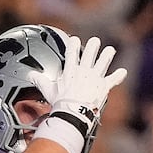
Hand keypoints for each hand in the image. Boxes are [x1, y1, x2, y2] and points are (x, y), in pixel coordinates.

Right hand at [46, 35, 127, 152]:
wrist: (73, 113)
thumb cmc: (60, 103)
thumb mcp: (48, 91)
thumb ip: (40, 81)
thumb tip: (30, 75)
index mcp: (71, 70)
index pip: (72, 52)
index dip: (74, 43)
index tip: (75, 39)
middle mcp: (84, 71)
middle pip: (91, 52)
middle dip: (94, 45)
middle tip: (95, 41)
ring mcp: (95, 77)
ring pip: (104, 61)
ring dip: (107, 55)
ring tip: (109, 50)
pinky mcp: (104, 86)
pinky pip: (114, 79)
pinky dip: (118, 76)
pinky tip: (122, 72)